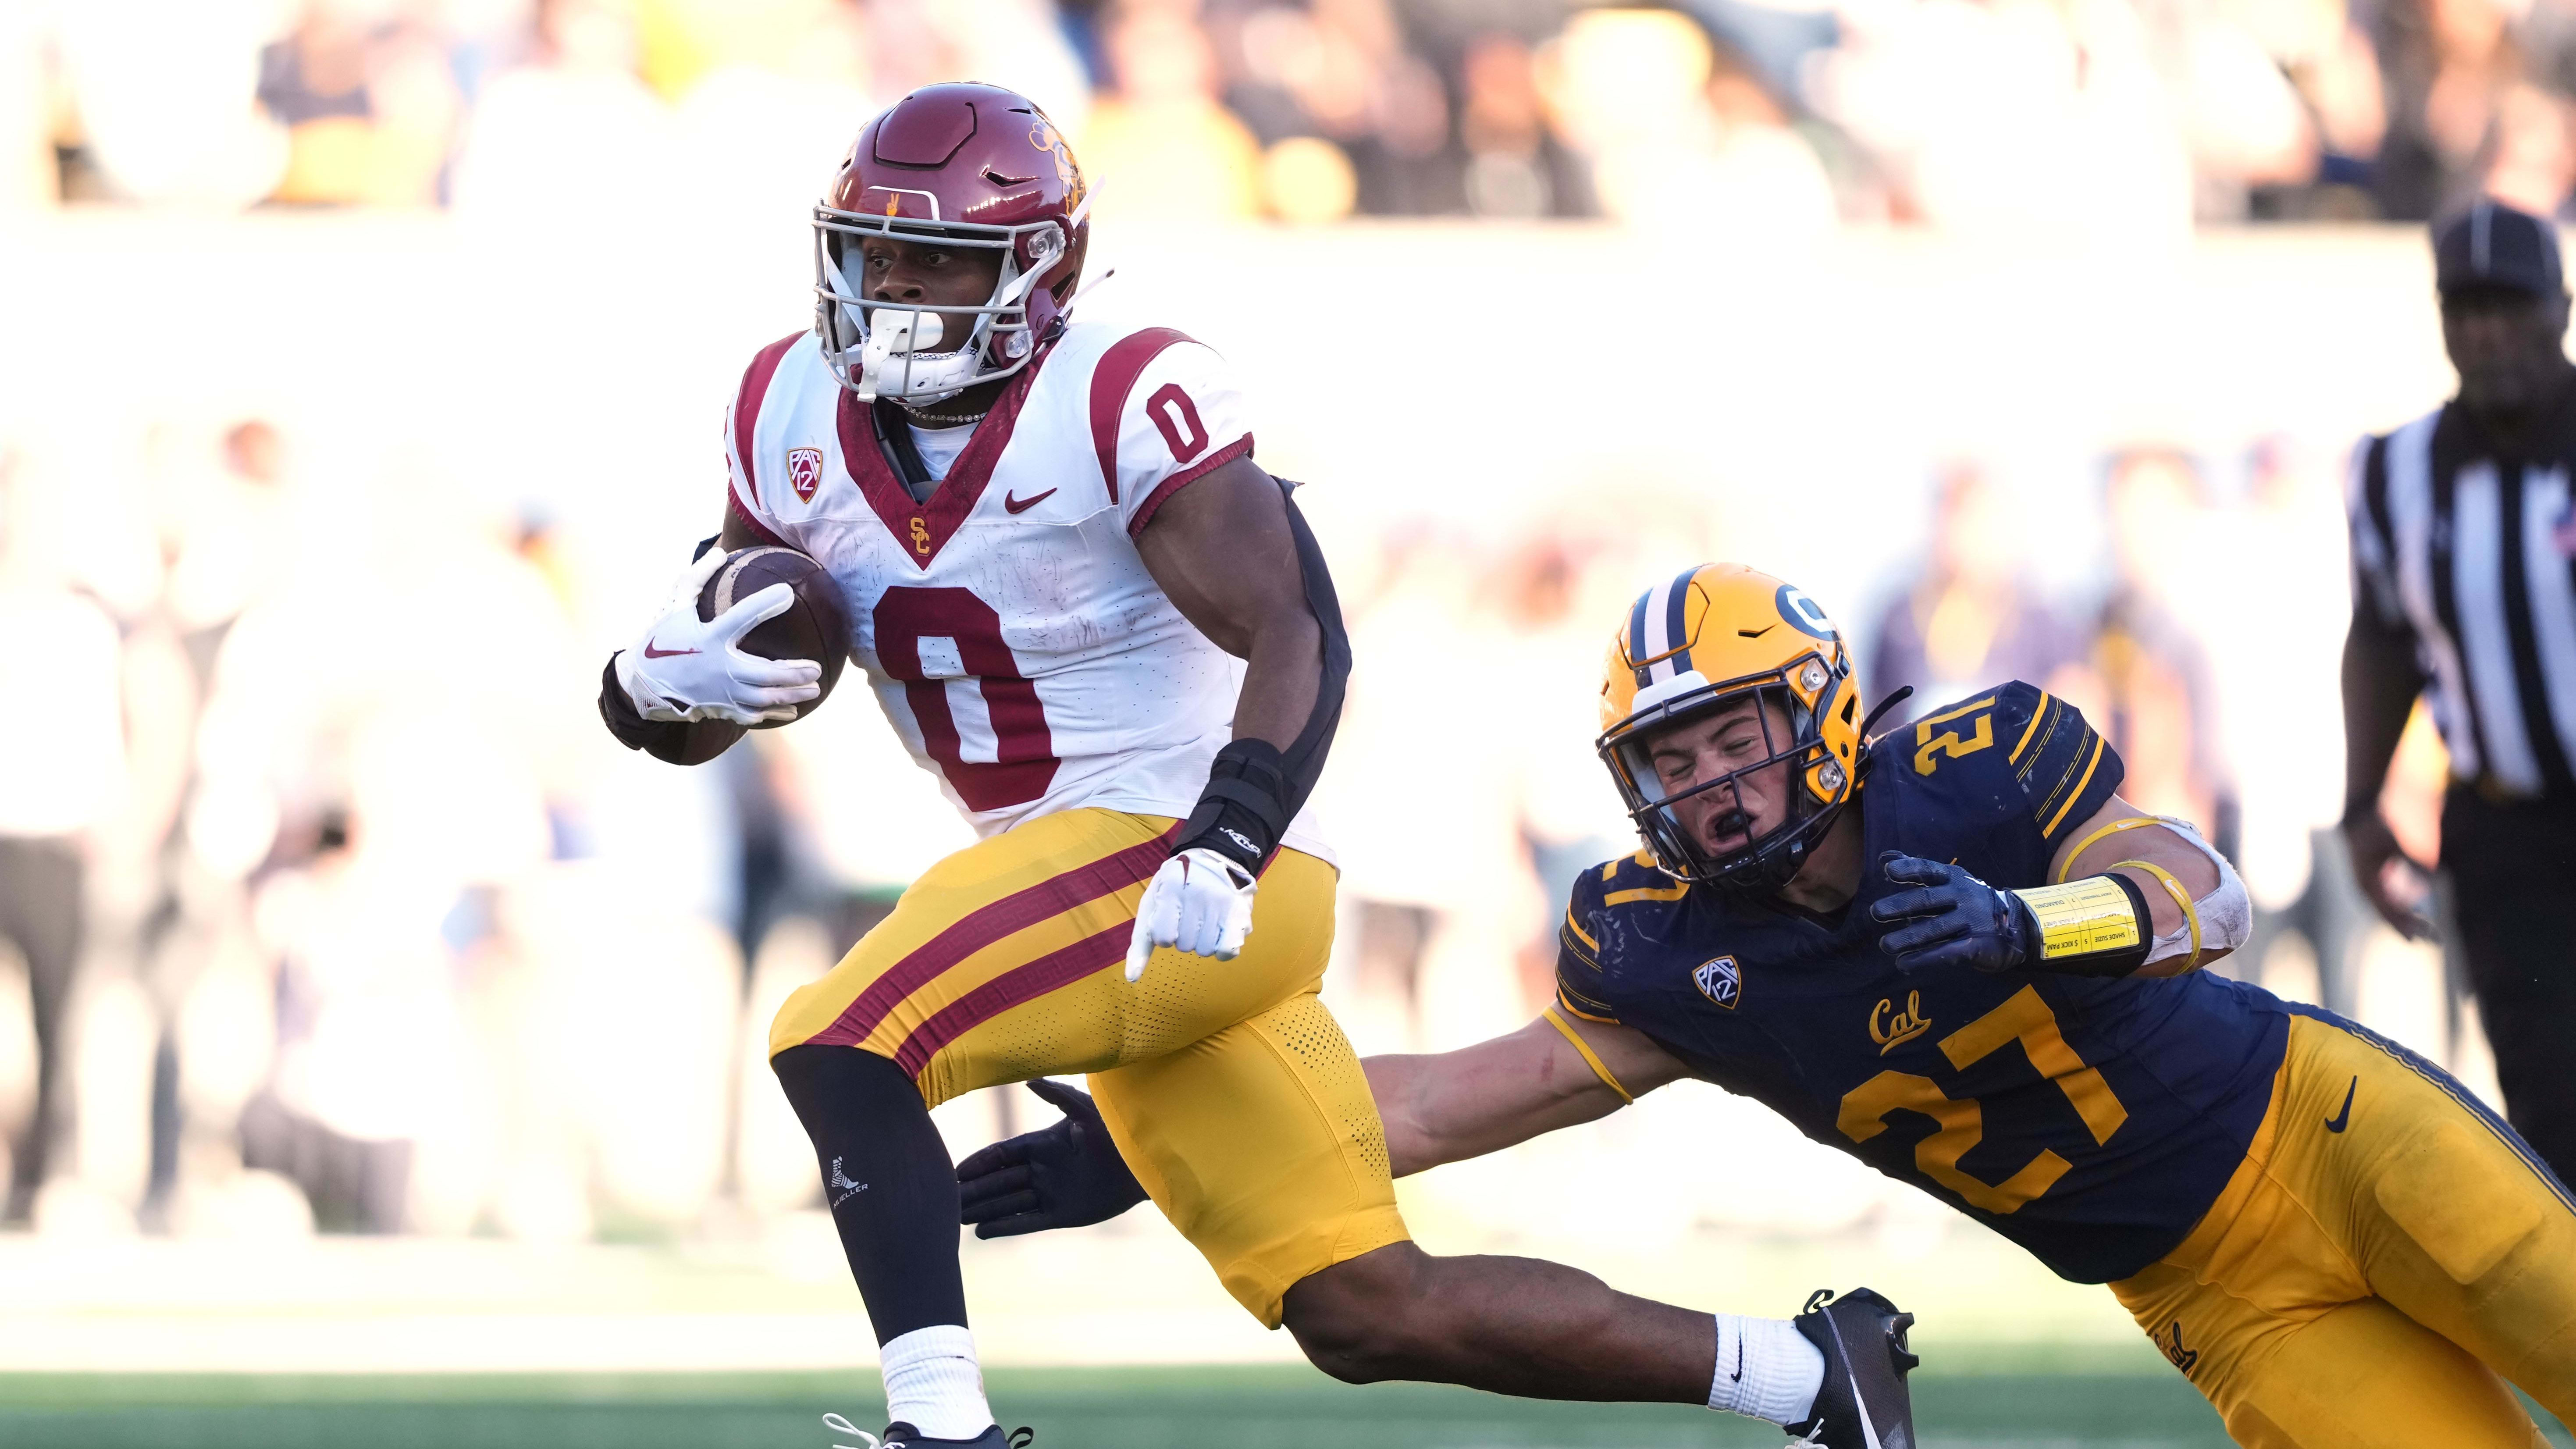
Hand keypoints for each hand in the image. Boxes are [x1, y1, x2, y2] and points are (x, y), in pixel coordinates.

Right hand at [615, 548, 820, 725]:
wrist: (642, 683)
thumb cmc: (663, 640)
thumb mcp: (675, 605)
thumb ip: (696, 577)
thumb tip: (719, 552)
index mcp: (709, 638)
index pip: (740, 617)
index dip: (764, 604)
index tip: (788, 593)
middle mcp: (718, 667)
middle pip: (766, 672)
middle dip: (794, 672)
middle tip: (816, 667)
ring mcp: (721, 692)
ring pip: (765, 698)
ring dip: (792, 693)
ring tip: (815, 687)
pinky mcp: (720, 709)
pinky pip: (753, 715)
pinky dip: (774, 713)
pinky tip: (792, 710)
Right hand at [956, 1078, 1148, 1237]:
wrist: (1144, 1164)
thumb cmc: (1117, 1131)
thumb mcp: (1086, 1110)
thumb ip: (1058, 1095)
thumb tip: (1029, 1079)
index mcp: (1042, 1144)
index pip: (1001, 1155)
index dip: (978, 1164)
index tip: (954, 1173)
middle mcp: (1042, 1169)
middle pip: (998, 1182)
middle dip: (973, 1190)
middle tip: (944, 1200)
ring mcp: (1050, 1193)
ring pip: (1007, 1203)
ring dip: (982, 1210)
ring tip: (955, 1219)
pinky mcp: (1062, 1214)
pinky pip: (1027, 1222)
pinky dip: (1005, 1227)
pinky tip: (981, 1232)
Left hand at [1124, 847, 1254, 980]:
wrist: (1214, 857)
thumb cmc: (1175, 888)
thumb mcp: (1152, 905)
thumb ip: (1140, 944)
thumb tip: (1131, 978)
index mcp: (1170, 888)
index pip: (1162, 938)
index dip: (1163, 933)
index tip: (1169, 915)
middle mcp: (1197, 894)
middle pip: (1184, 945)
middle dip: (1184, 935)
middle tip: (1190, 913)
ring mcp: (1221, 903)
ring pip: (1205, 950)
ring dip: (1202, 941)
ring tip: (1205, 918)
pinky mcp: (1240, 912)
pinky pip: (1228, 951)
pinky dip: (1222, 949)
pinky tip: (1220, 933)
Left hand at [1869, 852, 2033, 974]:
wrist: (2016, 925)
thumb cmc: (1971, 900)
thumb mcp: (1951, 880)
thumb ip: (1919, 870)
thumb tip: (1885, 857)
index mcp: (1954, 878)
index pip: (1929, 870)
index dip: (1910, 869)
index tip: (1890, 872)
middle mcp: (1962, 896)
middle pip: (1927, 900)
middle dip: (1900, 905)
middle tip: (1876, 912)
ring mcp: (1970, 921)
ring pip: (1934, 929)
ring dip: (1907, 938)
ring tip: (1886, 945)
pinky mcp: (1974, 946)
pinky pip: (1945, 952)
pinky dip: (1922, 959)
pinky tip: (1903, 964)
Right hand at [2341, 810, 2436, 940]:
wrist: (2357, 817)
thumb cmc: (2373, 828)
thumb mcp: (2392, 842)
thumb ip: (2411, 860)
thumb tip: (2432, 878)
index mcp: (2366, 882)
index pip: (2386, 910)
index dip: (2402, 926)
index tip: (2418, 940)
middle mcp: (2366, 888)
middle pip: (2390, 914)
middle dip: (2412, 927)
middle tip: (2435, 941)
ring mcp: (2370, 885)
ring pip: (2390, 910)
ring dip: (2409, 920)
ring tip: (2430, 932)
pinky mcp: (2376, 881)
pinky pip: (2390, 901)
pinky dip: (2405, 909)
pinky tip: (2419, 912)